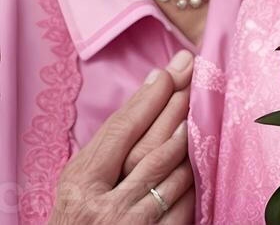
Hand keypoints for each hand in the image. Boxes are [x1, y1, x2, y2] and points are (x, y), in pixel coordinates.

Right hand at [50, 49, 195, 222]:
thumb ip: (108, 143)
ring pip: (173, 175)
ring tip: (199, 114)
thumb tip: (147, 89)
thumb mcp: (78, 181)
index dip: (148, 99)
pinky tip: (198, 163)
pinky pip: (184, 207)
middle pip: (152, 146)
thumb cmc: (77, 219)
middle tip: (194, 78)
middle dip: (175, 107)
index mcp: (81, 185)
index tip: (170, 72)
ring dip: (189, 142)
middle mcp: (104, 207)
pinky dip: (193, 182)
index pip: (122, 130)